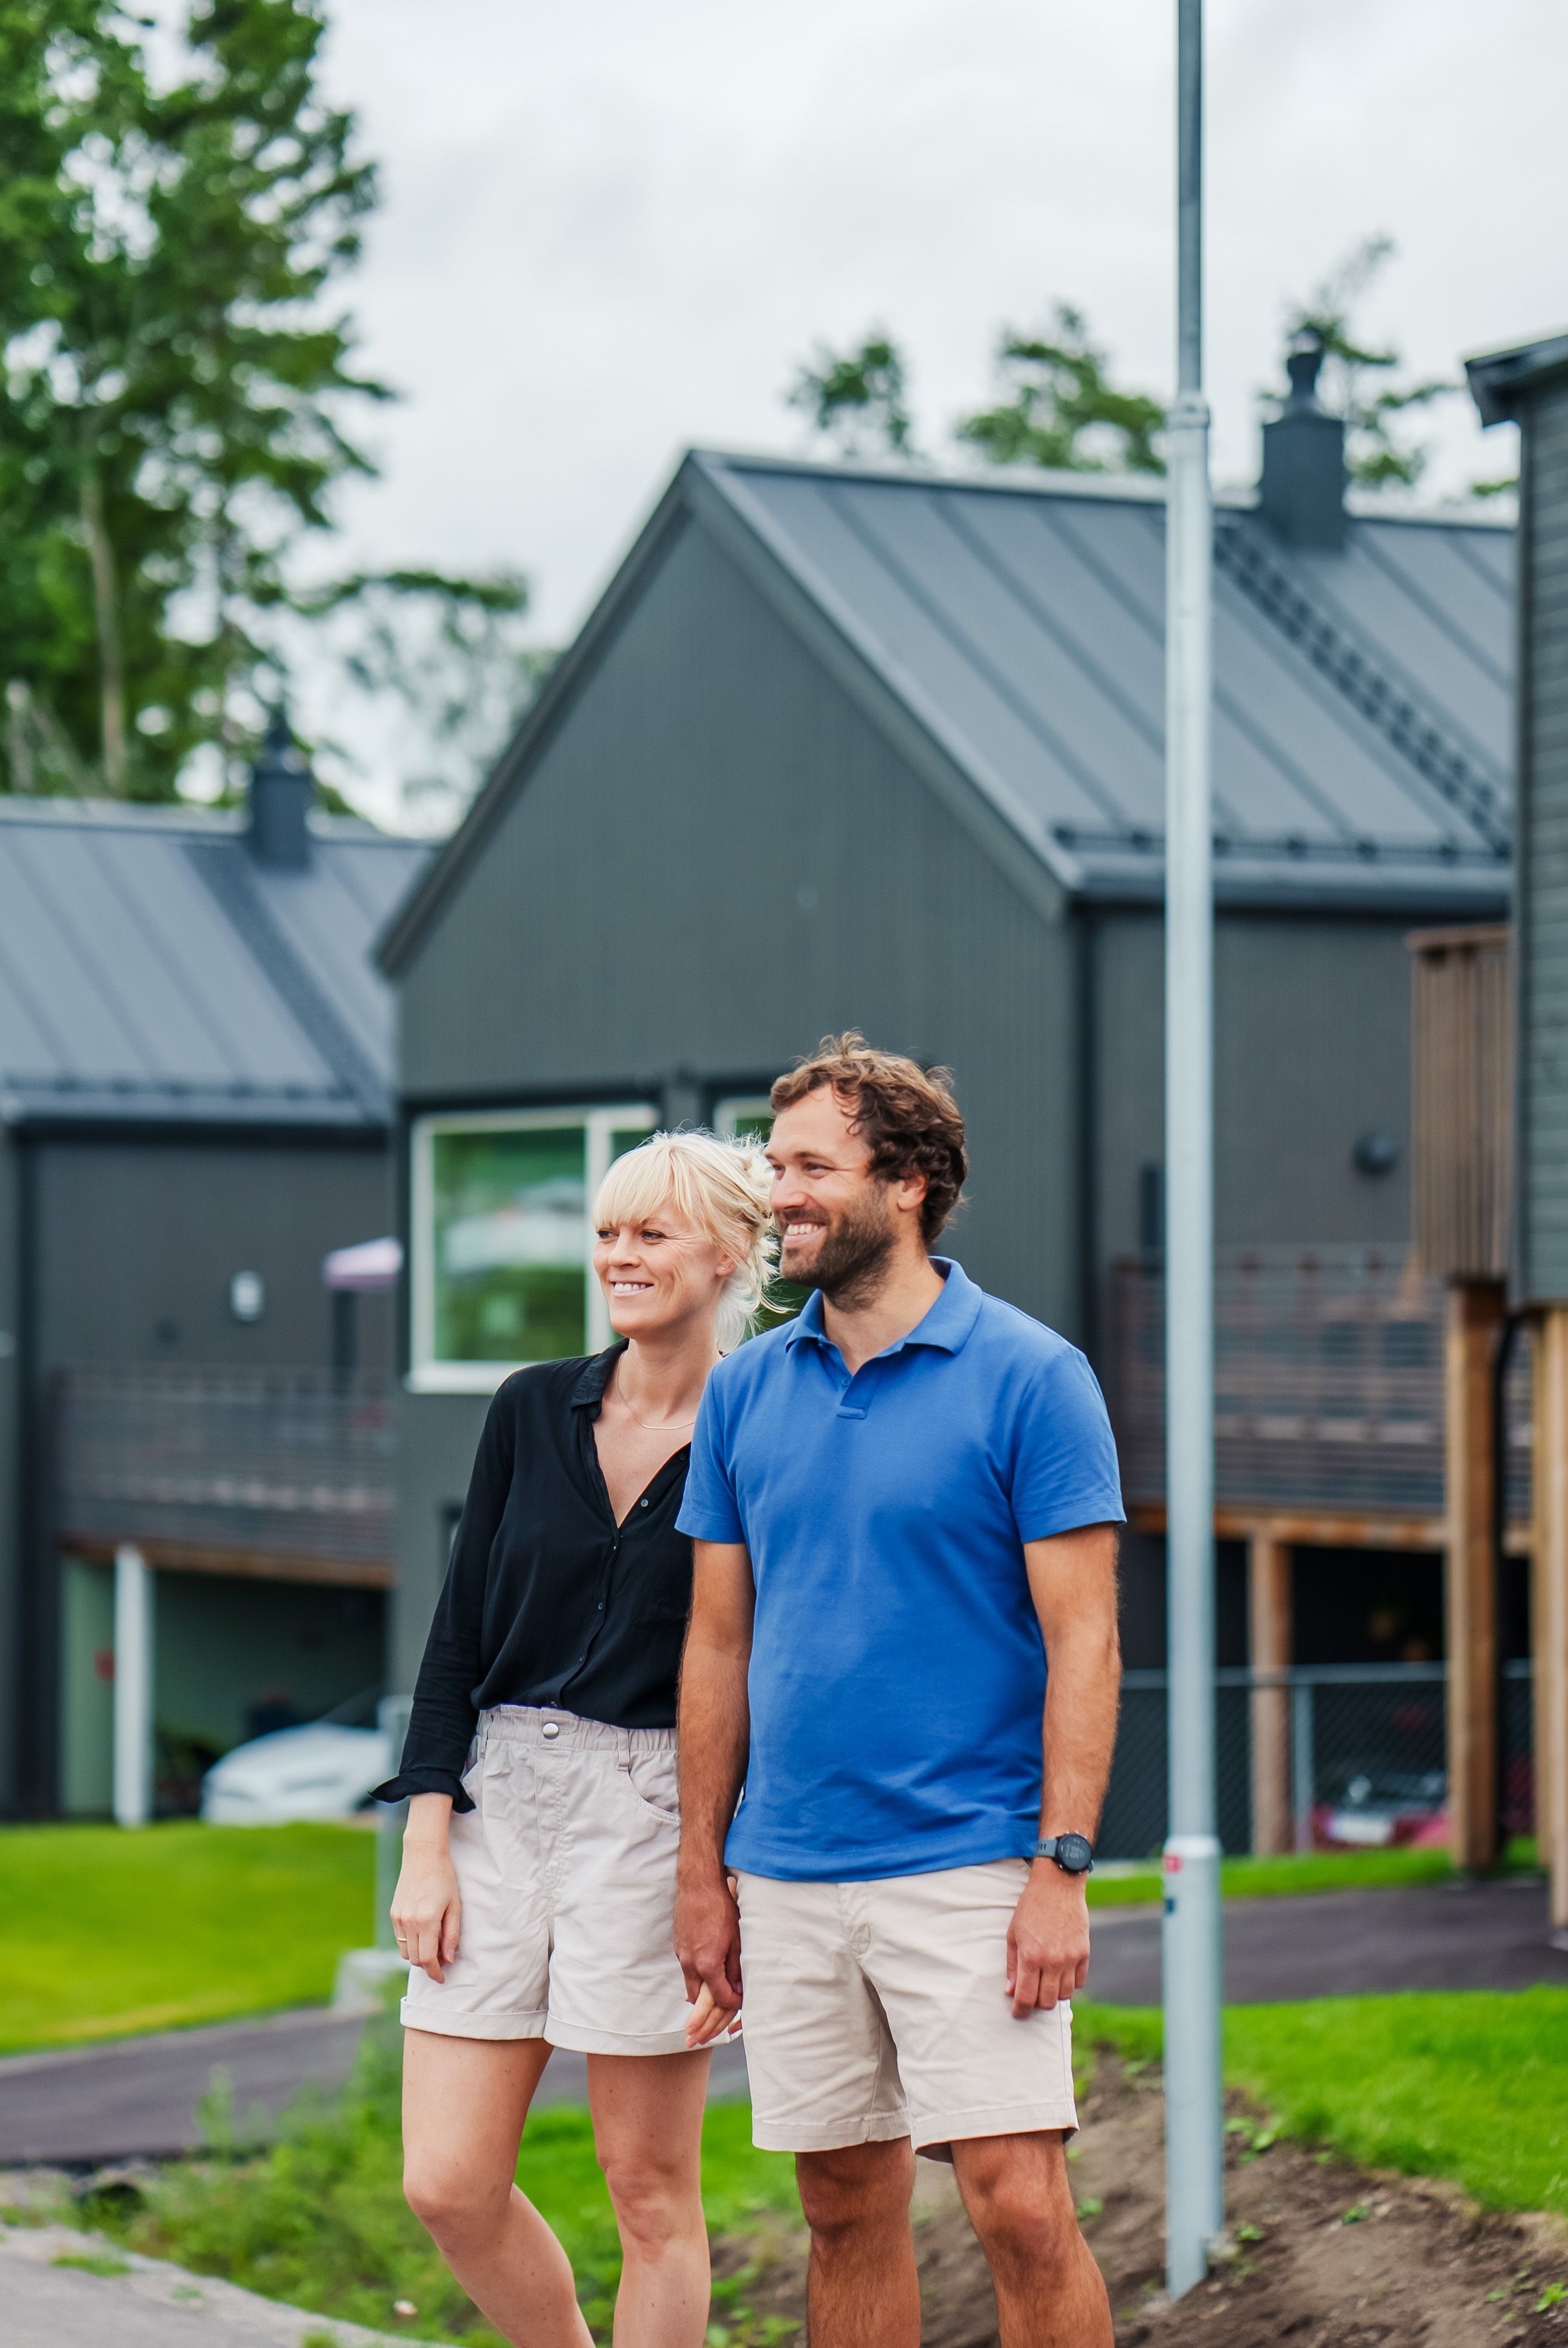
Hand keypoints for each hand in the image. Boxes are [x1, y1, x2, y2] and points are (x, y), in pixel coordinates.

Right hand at [391, 1811, 460, 1982]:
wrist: (423, 1855)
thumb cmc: (444, 1878)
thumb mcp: (454, 1906)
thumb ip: (451, 1934)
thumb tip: (449, 1959)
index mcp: (426, 1921)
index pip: (428, 1960)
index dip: (435, 1973)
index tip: (442, 1978)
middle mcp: (409, 1922)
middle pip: (415, 1960)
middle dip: (428, 1965)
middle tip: (443, 1960)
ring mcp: (398, 1918)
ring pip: (405, 1952)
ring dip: (418, 1955)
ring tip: (433, 1945)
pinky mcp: (393, 1913)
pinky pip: (400, 1939)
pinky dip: (410, 1943)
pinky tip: (423, 1933)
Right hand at [675, 1869, 742, 2038]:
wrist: (698, 1884)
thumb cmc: (722, 1908)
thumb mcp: (736, 1938)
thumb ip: (736, 1967)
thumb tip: (739, 1988)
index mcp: (708, 1964)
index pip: (720, 1998)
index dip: (733, 2004)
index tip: (741, 2005)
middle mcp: (691, 1964)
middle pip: (698, 2000)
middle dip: (706, 2014)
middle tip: (707, 2027)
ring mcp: (682, 1955)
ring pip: (690, 1986)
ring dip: (701, 1995)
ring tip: (707, 2007)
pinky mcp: (679, 1947)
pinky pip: (687, 1971)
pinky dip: (695, 1979)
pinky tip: (703, 1977)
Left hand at [1006, 1860, 1090, 2016]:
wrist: (1058, 1885)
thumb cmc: (1030, 1908)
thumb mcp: (1013, 1934)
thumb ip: (1012, 1965)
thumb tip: (1010, 1991)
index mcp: (1031, 1956)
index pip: (1026, 1997)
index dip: (1020, 2011)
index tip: (1018, 2014)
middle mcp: (1052, 1961)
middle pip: (1047, 2002)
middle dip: (1037, 2004)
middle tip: (1032, 1995)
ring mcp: (1071, 1958)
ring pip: (1065, 1995)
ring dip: (1054, 1993)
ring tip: (1046, 1982)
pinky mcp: (1084, 1953)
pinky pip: (1079, 1982)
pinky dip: (1070, 1983)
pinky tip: (1061, 1972)